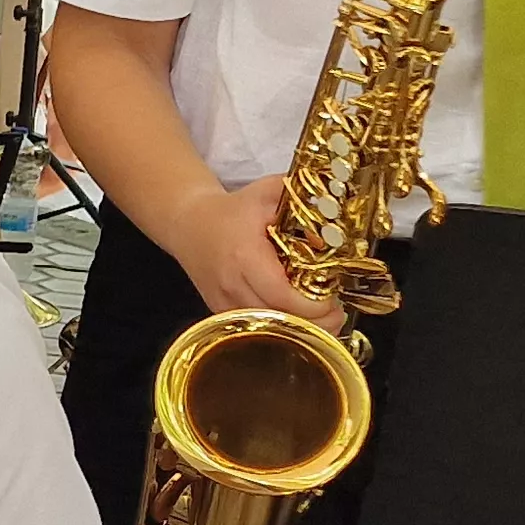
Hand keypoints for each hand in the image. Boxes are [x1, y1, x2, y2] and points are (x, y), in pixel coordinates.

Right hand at [168, 176, 329, 320]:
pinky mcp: (220, 312)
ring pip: (266, 330)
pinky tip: (294, 316)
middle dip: (313, 324)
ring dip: (298, 329)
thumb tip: (336, 229)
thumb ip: (305, 203)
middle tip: (335, 313)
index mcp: (245, 256)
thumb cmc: (231, 210)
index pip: (282, 296)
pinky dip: (277, 328)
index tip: (333, 301)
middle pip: (277, 320)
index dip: (313, 306)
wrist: (188, 222)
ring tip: (320, 317)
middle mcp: (231, 284)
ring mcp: (223, 301)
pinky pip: (254, 329)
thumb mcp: (270, 194)